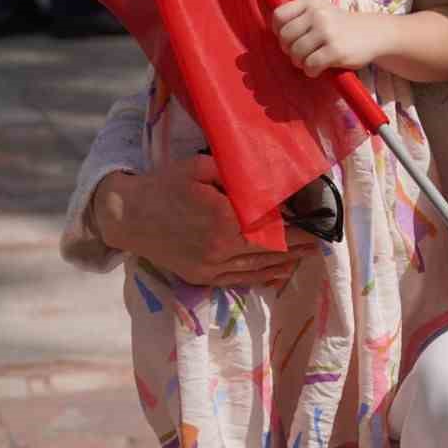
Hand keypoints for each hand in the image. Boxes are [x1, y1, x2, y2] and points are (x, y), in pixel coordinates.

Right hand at [92, 154, 319, 286]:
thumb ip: (234, 173)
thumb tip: (265, 179)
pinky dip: (262, 278)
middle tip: (321, 242)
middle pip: (271, 251)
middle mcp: (221, 248)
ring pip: (258, 269)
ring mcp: (211, 267)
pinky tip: (278, 275)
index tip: (317, 222)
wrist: (127, 216)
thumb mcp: (199, 166)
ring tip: (307, 256)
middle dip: (299, 247)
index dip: (297, 227)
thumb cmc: (164, 185)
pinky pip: (239, 280)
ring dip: (285, 263)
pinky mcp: (201, 277)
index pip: (273, 227)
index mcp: (224, 219)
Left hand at [273, 0, 382, 76]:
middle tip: (301, 54)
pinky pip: (310, 65)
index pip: (279, 16)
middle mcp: (318, 14)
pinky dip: (311, 71)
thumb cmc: (341, 26)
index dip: (279, 31)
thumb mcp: (321, 11)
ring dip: (300, 62)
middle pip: (285, 37)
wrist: (374, 34)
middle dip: (289, 50)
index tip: (290, 38)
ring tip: (310, 61)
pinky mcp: (335, 50)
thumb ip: (300, 17)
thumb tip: (275, 35)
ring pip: (296, 53)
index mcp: (311, 3)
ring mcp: (327, 32)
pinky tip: (318, 69)